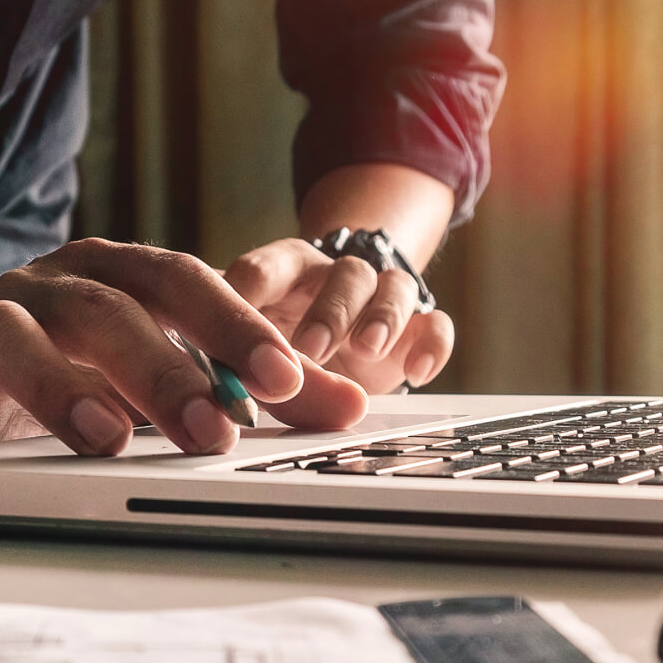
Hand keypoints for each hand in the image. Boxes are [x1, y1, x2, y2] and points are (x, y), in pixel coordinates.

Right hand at [0, 239, 367, 454]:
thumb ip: (253, 383)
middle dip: (163, 368)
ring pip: (20, 338)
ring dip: (62, 388)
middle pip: (110, 311)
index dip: (233, 325)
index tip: (287, 378)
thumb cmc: (87, 355)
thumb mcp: (170, 363)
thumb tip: (347, 405)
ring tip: (105, 439)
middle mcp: (56, 285)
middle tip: (213, 431)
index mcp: (120, 274)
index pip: (183, 283)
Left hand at [224, 238, 454, 394]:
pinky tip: (416, 371)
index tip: (244, 319)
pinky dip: (431, 345)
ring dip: (382, 317)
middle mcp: (336, 278)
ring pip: (394, 287)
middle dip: (329, 311)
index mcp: (285, 270)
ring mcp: (380, 301)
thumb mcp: (248, 351)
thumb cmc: (274, 340)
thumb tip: (226, 395)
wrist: (330, 344)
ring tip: (366, 349)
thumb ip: (240, 368)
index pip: (270, 266)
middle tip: (311, 348)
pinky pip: (435, 325)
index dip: (258, 289)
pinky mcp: (414, 331)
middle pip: (344, 274)